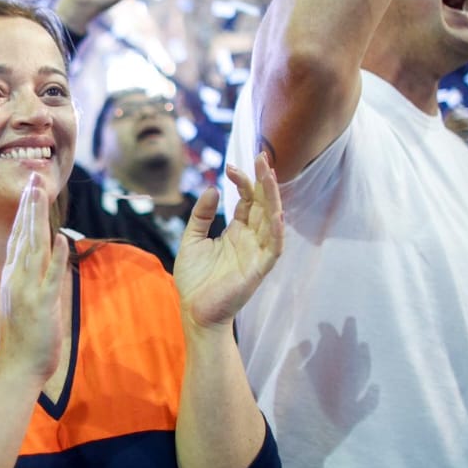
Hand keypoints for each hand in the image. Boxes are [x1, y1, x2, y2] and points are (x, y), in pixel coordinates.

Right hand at [0, 173, 68, 382]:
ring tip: (41, 195)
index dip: (23, 211)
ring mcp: (28, 289)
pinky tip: (61, 237)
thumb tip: (38, 257)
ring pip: (33, 247)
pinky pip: (50, 276)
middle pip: (23, 234)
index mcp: (12, 275)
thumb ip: (28, 276)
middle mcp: (16, 277)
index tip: (29, 188)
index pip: (18, 236)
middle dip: (29, 205)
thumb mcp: (22, 299)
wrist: (18, 365)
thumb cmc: (23, 336)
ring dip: (37, 220)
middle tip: (33, 178)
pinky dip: (56, 256)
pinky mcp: (41, 304)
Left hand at [174, 152, 283, 329]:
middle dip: (264, 181)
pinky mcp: (259, 269)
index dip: (243, 182)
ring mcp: (257, 253)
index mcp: (237, 232)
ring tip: (270, 174)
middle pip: (263, 204)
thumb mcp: (192, 239)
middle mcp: (251, 239)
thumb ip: (201, 215)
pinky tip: (275, 213)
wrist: (194, 311)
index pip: (247, 201)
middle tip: (262, 156)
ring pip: (271, 220)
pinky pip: (273, 247)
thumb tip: (213, 189)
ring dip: (272, 198)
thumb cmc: (194, 279)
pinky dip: (275, 230)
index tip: (231, 167)